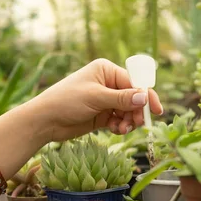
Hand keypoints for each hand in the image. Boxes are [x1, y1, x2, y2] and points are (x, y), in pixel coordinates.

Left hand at [30, 58, 163, 141]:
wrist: (45, 120)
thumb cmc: (66, 101)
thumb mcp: (96, 98)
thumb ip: (121, 99)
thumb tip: (145, 97)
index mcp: (106, 70)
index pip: (134, 82)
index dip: (146, 96)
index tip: (155, 110)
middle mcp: (108, 83)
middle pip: (133, 98)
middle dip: (136, 111)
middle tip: (136, 124)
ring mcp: (105, 100)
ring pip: (128, 111)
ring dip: (129, 121)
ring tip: (122, 129)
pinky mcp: (102, 115)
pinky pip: (119, 120)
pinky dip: (121, 126)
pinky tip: (116, 130)